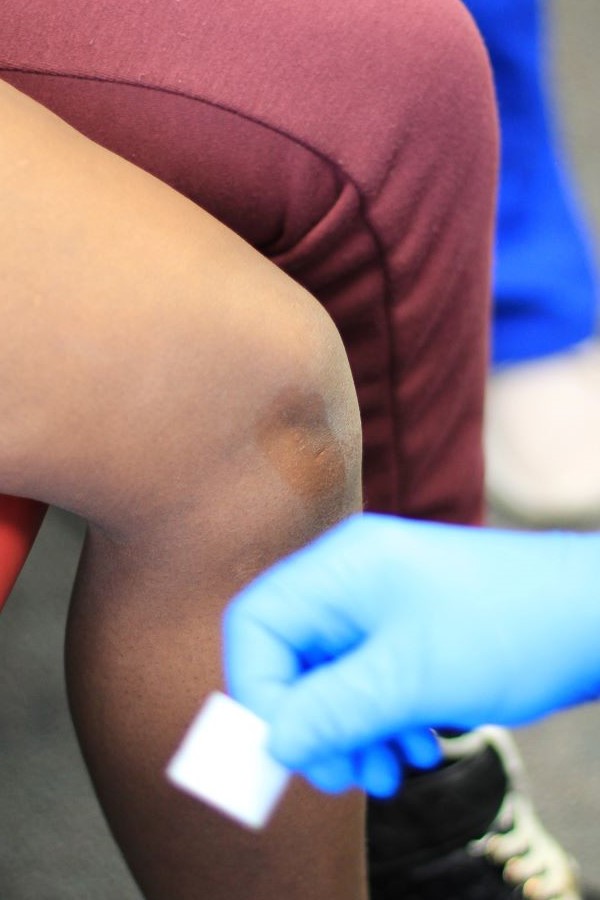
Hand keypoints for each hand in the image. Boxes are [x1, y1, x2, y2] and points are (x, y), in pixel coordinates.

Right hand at [224, 513, 599, 795]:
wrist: (595, 615)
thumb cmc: (513, 627)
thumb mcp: (412, 679)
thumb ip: (332, 711)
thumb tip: (274, 744)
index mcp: (342, 568)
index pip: (258, 623)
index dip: (257, 690)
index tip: (286, 751)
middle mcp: (355, 580)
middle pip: (292, 655)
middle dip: (310, 722)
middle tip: (341, 775)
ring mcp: (384, 603)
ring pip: (331, 675)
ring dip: (348, 730)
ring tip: (385, 772)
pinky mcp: (410, 629)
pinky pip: (369, 679)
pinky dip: (380, 720)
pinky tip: (414, 748)